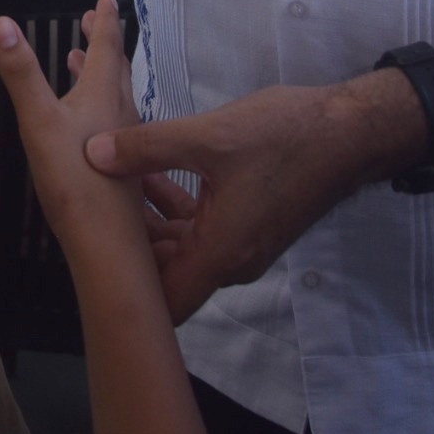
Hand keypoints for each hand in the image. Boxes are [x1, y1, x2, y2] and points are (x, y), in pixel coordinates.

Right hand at [0, 0, 185, 269]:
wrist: (106, 245)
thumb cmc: (74, 180)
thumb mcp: (39, 121)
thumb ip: (21, 73)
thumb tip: (1, 21)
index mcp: (103, 94)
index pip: (107, 47)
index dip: (105, 21)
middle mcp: (120, 113)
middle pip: (114, 69)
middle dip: (104, 42)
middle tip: (96, 20)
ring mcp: (124, 143)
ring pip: (115, 97)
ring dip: (99, 73)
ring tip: (82, 61)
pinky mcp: (122, 169)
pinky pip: (112, 123)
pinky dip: (99, 105)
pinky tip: (90, 124)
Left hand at [84, 78, 386, 321]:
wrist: (351, 131)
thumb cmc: (287, 137)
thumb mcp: (209, 137)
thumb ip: (147, 147)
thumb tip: (92, 153)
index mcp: (220, 254)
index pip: (164, 302)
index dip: (126, 288)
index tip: (88, 256)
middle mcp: (229, 259)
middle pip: (164, 270)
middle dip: (125, 241)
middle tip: (82, 205)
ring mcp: (238, 242)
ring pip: (177, 243)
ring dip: (144, 216)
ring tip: (101, 181)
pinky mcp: (244, 221)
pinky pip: (195, 224)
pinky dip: (168, 203)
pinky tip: (141, 167)